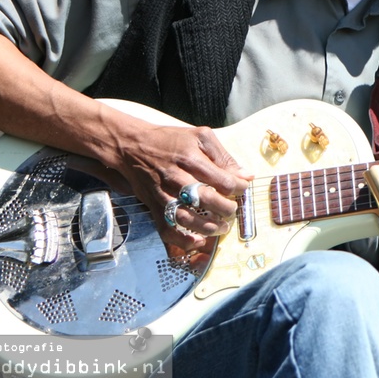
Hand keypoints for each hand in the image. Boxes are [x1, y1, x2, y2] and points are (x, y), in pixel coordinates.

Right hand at [111, 123, 253, 249]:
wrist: (132, 146)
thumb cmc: (170, 140)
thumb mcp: (200, 137)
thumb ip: (224, 156)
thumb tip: (246, 175)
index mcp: (191, 159)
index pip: (223, 181)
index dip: (238, 188)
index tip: (242, 189)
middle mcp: (177, 178)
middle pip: (207, 200)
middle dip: (226, 209)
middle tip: (232, 210)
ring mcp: (164, 195)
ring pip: (187, 218)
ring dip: (208, 227)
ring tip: (221, 227)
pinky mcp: (154, 206)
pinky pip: (167, 229)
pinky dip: (183, 239)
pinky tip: (198, 240)